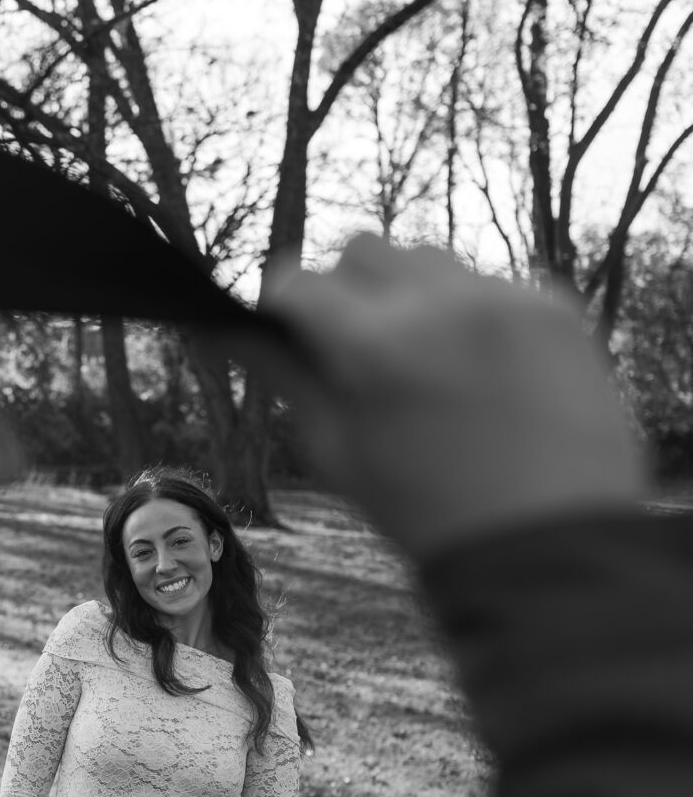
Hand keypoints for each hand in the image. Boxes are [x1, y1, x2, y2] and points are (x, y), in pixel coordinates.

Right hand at [260, 237, 643, 561]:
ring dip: (415, 296)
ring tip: (430, 360)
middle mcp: (439, 305)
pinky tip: (487, 374)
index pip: (299, 281)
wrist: (548, 547)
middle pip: (365, 249)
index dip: (285, 305)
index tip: (292, 326)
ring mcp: (505, 302)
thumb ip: (287, 381)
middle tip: (360, 343)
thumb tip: (239, 331)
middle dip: (349, 288)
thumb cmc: (428, 513)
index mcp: (372, 346)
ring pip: (432, 261)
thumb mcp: (339, 453)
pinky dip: (476, 317)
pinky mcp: (557, 311)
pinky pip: (495, 285)